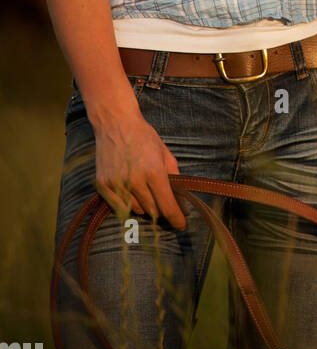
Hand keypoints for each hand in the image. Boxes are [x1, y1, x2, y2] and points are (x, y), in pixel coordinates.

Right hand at [93, 108, 186, 228]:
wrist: (116, 123)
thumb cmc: (144, 137)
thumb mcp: (165, 153)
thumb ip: (174, 177)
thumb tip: (181, 200)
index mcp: (153, 171)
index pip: (167, 206)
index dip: (176, 218)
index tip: (182, 225)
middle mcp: (134, 180)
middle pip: (152, 210)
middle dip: (161, 208)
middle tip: (163, 199)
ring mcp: (117, 184)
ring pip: (136, 210)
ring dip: (143, 204)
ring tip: (143, 186)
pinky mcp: (103, 185)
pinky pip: (118, 206)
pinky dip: (126, 202)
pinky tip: (129, 188)